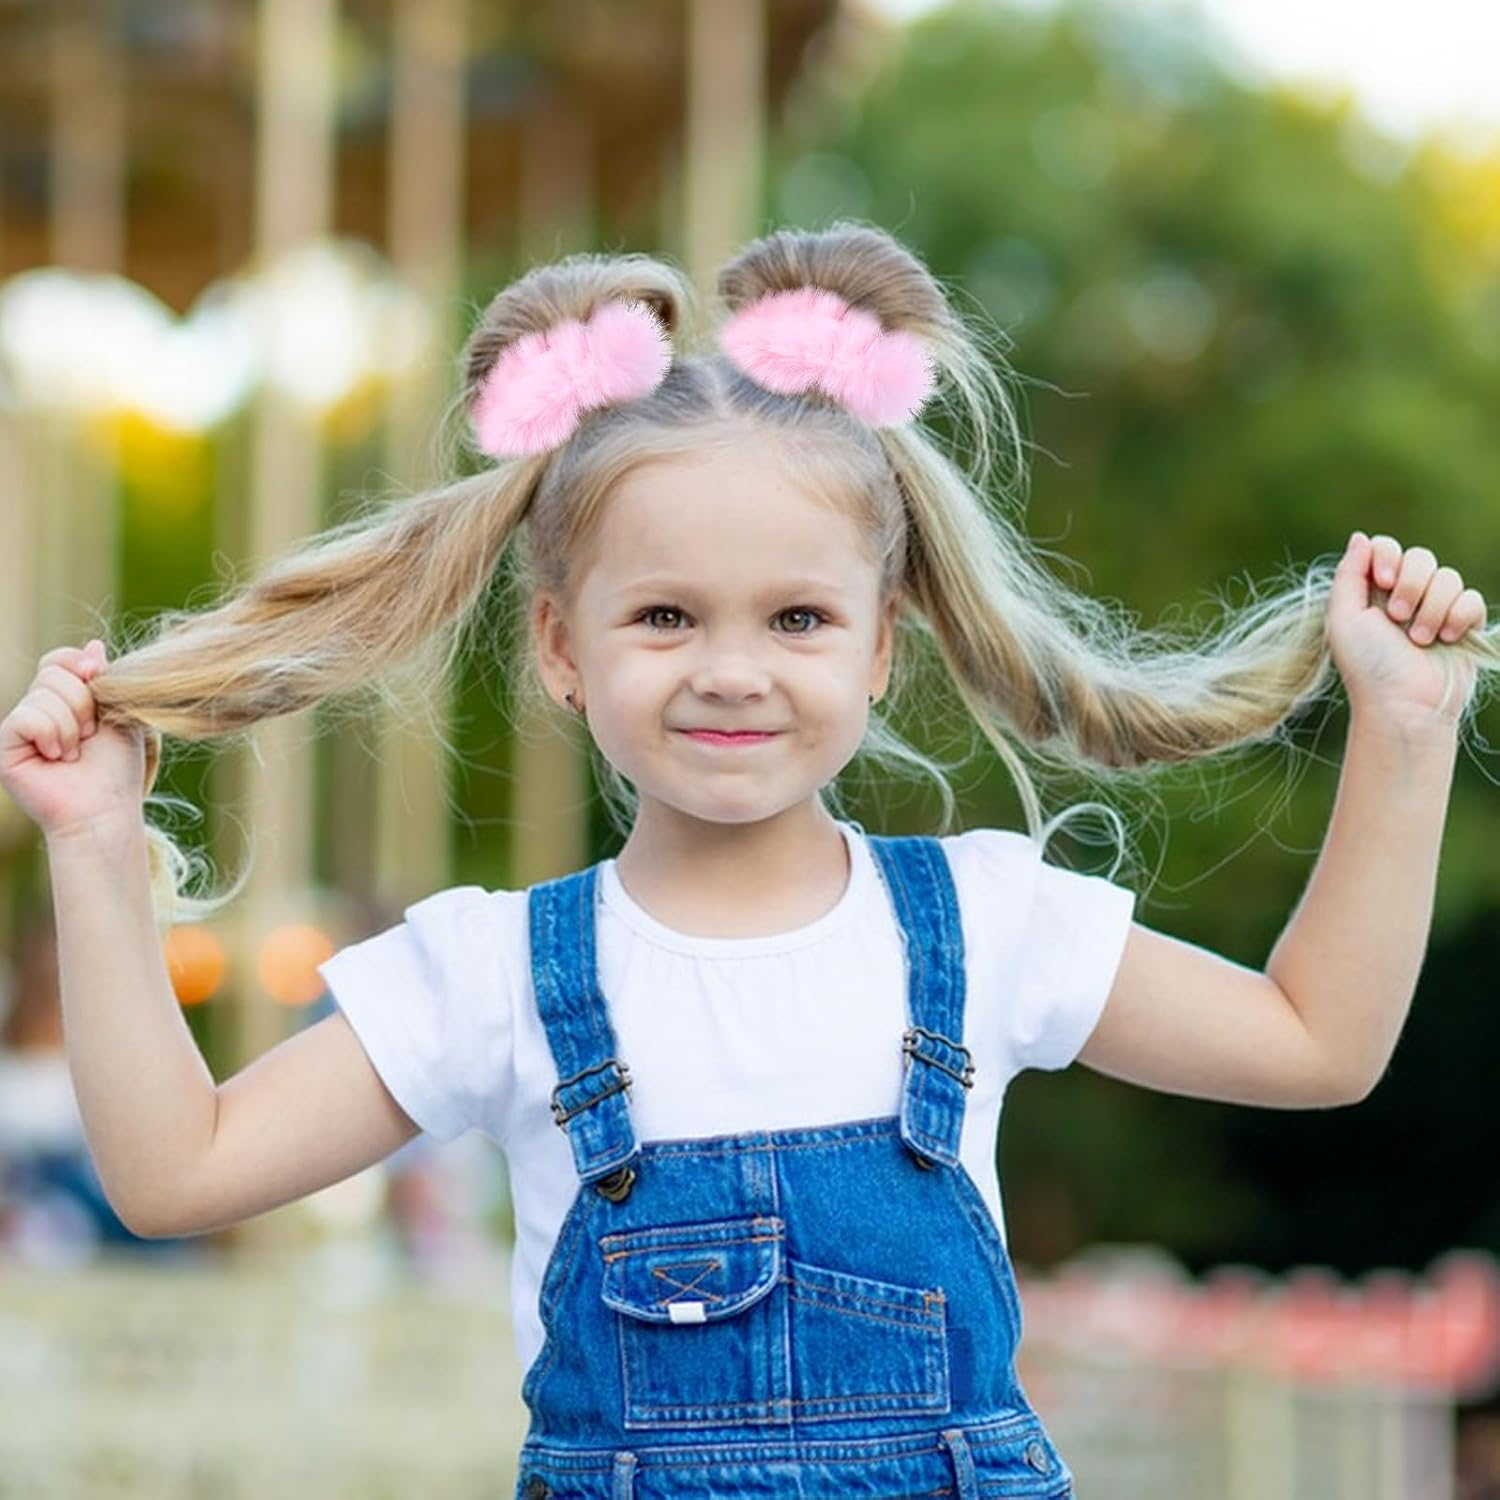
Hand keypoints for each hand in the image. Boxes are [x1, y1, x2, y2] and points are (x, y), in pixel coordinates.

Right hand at [0, 640, 145, 840]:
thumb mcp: (118, 714)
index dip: (79, 664)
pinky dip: (51, 735)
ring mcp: (19, 728)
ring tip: (74, 754)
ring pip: (43, 694)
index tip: (98, 679)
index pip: (58, 660)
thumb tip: (92, 644)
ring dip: (71, 725)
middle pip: (52, 672)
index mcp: (63, 701)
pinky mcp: (6, 745)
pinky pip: (27, 717)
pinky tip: (56, 758)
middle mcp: (37, 710)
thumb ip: (103, 680)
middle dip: (83, 702)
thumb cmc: (117, 768)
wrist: (105, 808)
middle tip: (89, 737)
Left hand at [1327, 532, 1486, 727]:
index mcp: (1373, 591)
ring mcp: (1436, 609)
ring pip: (1448, 577)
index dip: (1388, 557)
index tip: (1382, 580)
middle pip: (1421, 557)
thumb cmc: (1368, 665)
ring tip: (1420, 640)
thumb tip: (1360, 537)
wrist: (1404, 703)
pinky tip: (1445, 639)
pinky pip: (1471, 599)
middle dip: (1410, 585)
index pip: (1386, 547)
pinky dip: (1457, 617)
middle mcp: (1404, 596)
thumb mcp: (1342, 618)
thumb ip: (1348, 574)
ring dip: (1432, 608)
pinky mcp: (1463, 624)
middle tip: (1397, 618)